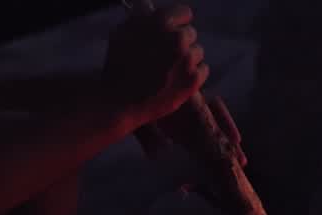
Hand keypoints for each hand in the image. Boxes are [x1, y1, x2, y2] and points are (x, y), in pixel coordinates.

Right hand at [102, 4, 206, 127]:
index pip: (184, 12)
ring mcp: (187, 59)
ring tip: (169, 69)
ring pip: (197, 52)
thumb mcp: (123, 31)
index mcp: (160, 22)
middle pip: (190, 33)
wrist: (120, 99)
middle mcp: (177, 38)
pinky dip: (194, 74)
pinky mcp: (194, 79)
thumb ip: (140, 16)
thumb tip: (148, 5)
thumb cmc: (118, 64)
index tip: (174, 28)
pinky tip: (177, 79)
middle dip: (180, 42)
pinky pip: (203, 70)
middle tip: (166, 54)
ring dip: (187, 58)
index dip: (178, 21)